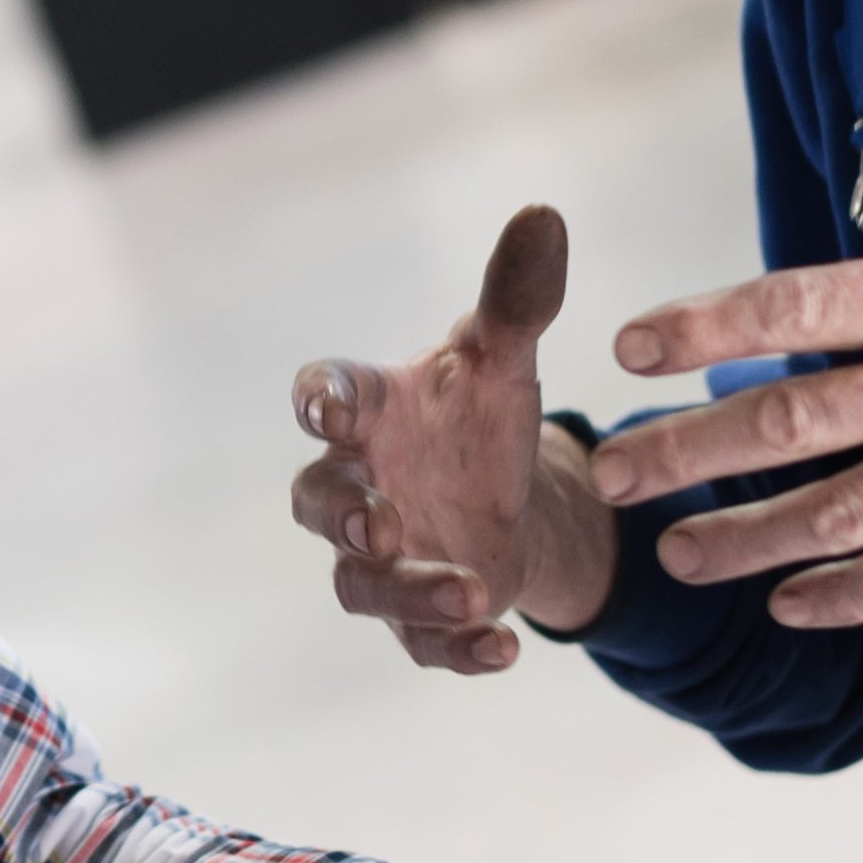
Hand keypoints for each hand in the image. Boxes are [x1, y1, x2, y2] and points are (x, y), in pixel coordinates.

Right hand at [293, 207, 617, 670]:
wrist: (505, 497)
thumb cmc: (478, 414)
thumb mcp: (508, 356)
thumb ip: (517, 295)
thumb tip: (545, 212)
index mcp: (369, 411)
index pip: (323, 396)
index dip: (320, 402)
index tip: (329, 408)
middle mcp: (358, 485)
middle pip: (317, 503)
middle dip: (342, 514)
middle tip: (380, 520)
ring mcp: (382, 557)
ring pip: (362, 584)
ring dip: (407, 590)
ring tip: (467, 590)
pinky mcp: (418, 617)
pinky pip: (421, 645)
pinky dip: (456, 649)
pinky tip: (505, 649)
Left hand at [592, 129, 862, 625]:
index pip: (813, 302)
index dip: (714, 322)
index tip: (634, 340)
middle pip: (804, 417)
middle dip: (695, 446)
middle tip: (613, 469)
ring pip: (849, 509)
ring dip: (750, 538)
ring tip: (674, 555)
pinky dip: (852, 595)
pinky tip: (786, 607)